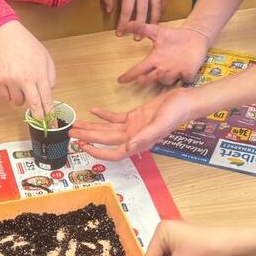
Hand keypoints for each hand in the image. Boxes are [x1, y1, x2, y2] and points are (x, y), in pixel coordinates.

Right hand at [0, 21, 56, 118]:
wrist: (5, 37)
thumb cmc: (27, 46)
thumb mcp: (46, 57)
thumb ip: (50, 76)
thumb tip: (49, 92)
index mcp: (39, 74)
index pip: (46, 99)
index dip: (50, 114)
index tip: (52, 124)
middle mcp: (25, 79)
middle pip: (33, 106)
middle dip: (38, 116)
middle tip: (40, 120)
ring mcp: (10, 81)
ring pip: (18, 103)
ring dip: (21, 99)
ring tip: (21, 86)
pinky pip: (5, 98)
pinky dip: (9, 95)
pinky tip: (11, 84)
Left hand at [72, 88, 192, 161]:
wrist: (185, 101)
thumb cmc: (176, 114)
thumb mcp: (160, 125)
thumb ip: (144, 137)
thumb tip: (128, 148)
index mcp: (138, 142)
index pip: (114, 153)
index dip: (97, 152)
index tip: (83, 147)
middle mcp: (133, 137)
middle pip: (105, 139)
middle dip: (88, 136)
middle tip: (71, 133)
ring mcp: (133, 127)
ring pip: (108, 129)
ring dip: (92, 126)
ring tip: (77, 124)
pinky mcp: (134, 116)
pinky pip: (116, 117)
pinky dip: (104, 115)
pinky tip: (93, 111)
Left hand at [102, 0, 166, 38]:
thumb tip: (108, 10)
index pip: (126, 11)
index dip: (123, 24)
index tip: (120, 33)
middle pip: (142, 12)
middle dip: (139, 27)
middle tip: (136, 39)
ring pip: (156, 6)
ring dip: (153, 20)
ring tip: (150, 29)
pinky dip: (162, 7)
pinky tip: (159, 14)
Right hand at [117, 24, 210, 86]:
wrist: (194, 37)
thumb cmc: (174, 36)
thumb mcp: (157, 31)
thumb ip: (142, 28)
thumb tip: (126, 24)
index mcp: (155, 60)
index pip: (139, 69)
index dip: (130, 75)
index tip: (120, 79)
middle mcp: (163, 69)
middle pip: (151, 79)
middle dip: (146, 80)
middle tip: (141, 79)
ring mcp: (175, 72)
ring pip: (166, 80)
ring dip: (163, 77)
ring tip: (161, 71)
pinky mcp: (188, 72)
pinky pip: (185, 78)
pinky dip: (184, 76)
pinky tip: (183, 72)